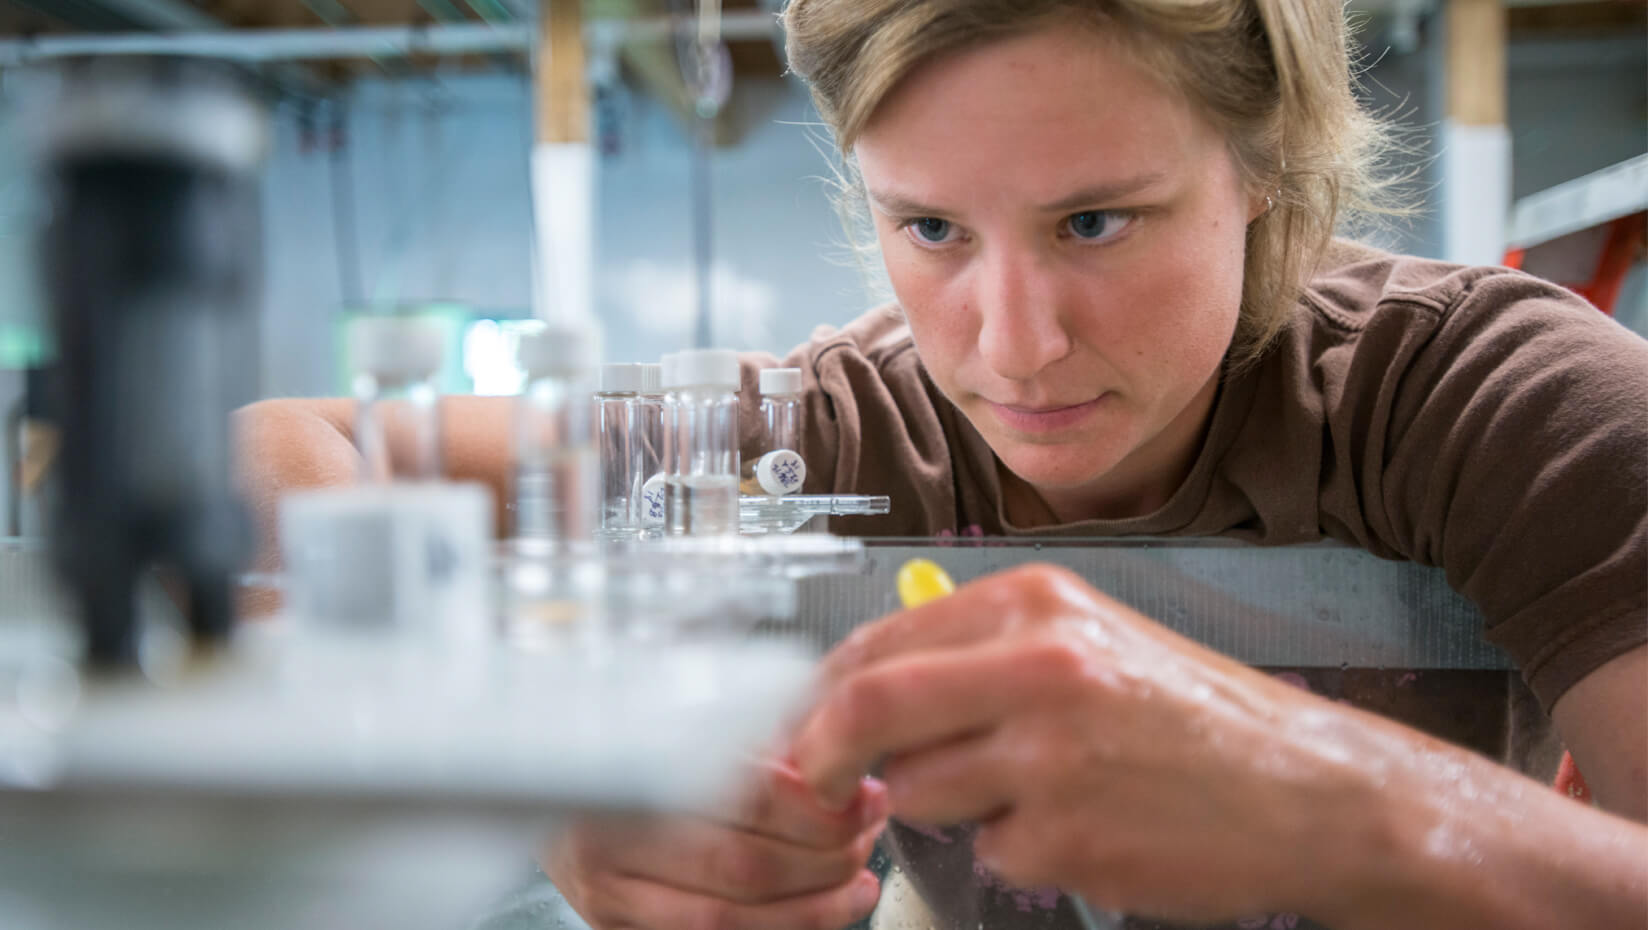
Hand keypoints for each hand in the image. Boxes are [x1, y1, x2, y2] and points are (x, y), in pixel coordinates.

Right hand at [542, 758, 887, 929]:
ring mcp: (606, 893)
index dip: (817, 806)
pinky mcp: (612, 925)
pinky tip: (827, 910)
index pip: (743, 797)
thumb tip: (836, 743)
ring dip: (815, 906)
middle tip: (869, 833)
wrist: (541, 772)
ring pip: (729, 918)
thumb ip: (749, 731)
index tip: (863, 795)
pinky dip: (781, 928)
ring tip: (861, 880)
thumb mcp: (682, 712)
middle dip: (826, 855)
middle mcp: (608, 837)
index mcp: (629, 765)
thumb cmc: (626, 736)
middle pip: (743, 866)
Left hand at [788, 564, 1403, 923]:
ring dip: (946, 804)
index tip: (805, 727)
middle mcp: (1040, 669)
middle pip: (870, 708)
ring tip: (1028, 790)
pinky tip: (1080, 825)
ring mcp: (1053, 758)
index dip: (824, 694)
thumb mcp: (1089, 641)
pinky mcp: (1068, 838)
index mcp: (1038, 606)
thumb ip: (981, 652)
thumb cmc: (1193, 715)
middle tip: (818, 784)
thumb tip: (867, 682)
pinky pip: (988, 849)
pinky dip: (1013, 848)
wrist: (1309, 789)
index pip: (880, 644)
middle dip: (823, 755)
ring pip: (920, 790)